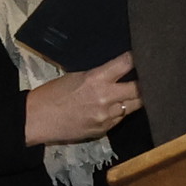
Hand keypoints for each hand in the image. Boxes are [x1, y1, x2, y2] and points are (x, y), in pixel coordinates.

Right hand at [25, 56, 141, 145]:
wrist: (36, 120)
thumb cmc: (53, 94)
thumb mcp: (76, 77)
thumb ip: (100, 76)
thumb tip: (118, 72)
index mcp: (97, 79)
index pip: (127, 64)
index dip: (138, 58)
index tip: (146, 55)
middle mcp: (106, 98)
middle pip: (140, 89)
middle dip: (145, 83)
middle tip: (149, 78)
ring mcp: (106, 116)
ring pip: (134, 107)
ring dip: (134, 100)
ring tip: (134, 93)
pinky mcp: (104, 130)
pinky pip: (120, 119)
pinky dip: (120, 112)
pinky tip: (114, 108)